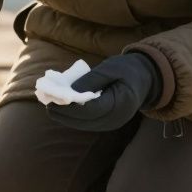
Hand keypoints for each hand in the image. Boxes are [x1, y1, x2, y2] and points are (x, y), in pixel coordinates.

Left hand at [46, 53, 161, 131]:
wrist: (145, 78)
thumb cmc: (128, 69)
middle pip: (85, 121)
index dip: (70, 107)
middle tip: (46, 102)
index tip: (53, 100)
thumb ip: (92, 80)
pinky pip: (87, 122)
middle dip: (64, 113)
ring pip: (84, 124)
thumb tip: (70, 90)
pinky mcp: (106, 122)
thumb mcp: (111, 68)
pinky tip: (61, 105)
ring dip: (66, 115)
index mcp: (121, 104)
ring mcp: (112, 123)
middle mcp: (116, 118)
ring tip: (50, 103)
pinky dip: (73, 115)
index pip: (91, 110)